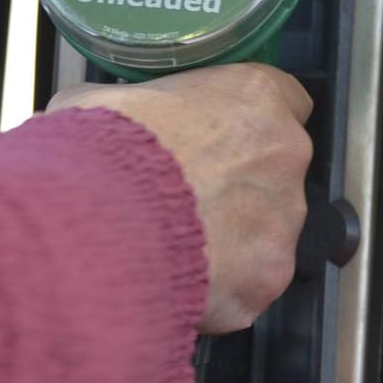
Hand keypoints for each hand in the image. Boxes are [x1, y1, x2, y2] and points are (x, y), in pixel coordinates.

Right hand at [47, 63, 312, 333]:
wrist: (96, 223)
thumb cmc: (102, 150)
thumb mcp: (100, 103)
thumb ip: (132, 107)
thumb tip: (113, 118)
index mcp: (255, 95)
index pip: (285, 99)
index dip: (247, 122)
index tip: (219, 137)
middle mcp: (286, 152)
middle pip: (277, 169)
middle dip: (240, 185)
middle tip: (186, 199)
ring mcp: (283, 218)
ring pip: (266, 230)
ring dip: (231, 238)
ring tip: (173, 246)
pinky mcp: (270, 275)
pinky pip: (249, 282)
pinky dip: (220, 286)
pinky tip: (176, 280)